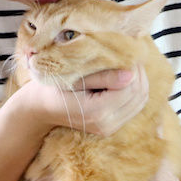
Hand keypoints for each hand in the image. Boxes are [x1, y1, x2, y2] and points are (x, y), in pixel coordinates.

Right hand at [16, 66, 148, 136]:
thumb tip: (131, 74)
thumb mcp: (74, 76)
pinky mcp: (112, 127)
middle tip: (131, 57)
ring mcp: (110, 128)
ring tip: (129, 66)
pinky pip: (134, 107)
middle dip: (140, 74)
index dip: (134, 69)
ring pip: (140, 102)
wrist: (41, 109)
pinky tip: (126, 79)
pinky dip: (135, 91)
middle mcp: (107, 124)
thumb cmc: (53, 87)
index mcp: (96, 111)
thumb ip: (103, 76)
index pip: (130, 88)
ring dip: (140, 82)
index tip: (128, 52)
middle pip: (139, 96)